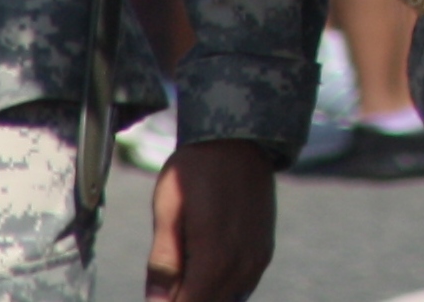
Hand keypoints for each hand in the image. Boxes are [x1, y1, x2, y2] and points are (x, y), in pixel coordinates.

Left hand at [144, 138, 277, 301]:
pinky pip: (242, 286)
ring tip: (181, 273)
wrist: (238, 138)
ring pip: (228, 299)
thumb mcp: (168, 211)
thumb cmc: (195, 170)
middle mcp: (242, 266)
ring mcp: (257, 259)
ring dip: (204, 293)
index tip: (158, 295)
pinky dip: (221, 287)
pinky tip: (203, 266)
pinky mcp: (264, 250)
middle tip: (165, 285)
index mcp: (214, 260)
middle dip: (185, 298)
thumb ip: (163, 262)